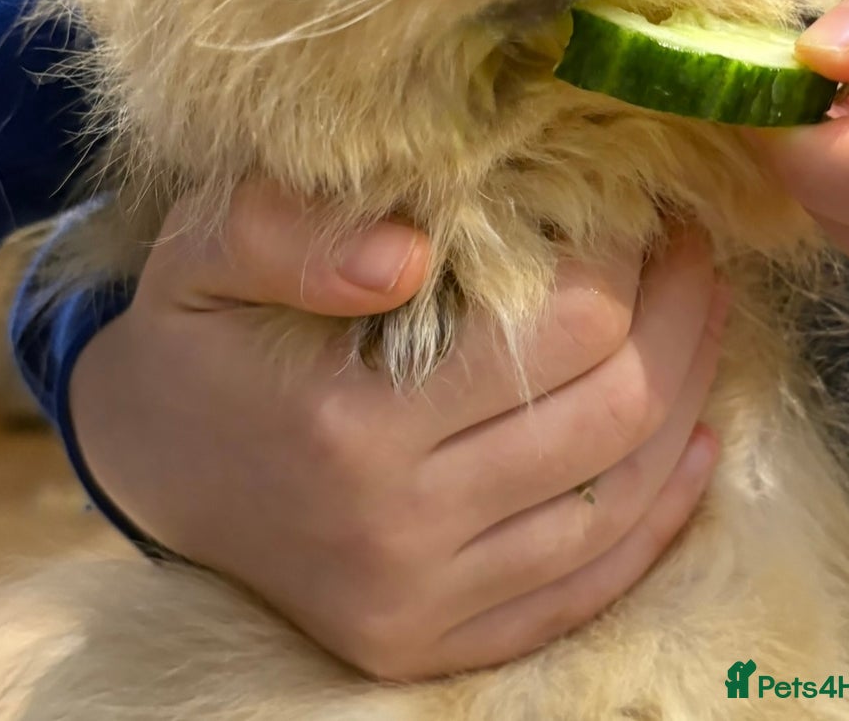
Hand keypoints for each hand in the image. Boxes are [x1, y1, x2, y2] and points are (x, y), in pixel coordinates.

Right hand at [69, 180, 724, 680]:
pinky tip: (694, 444)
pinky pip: (586, 587)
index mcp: (350, 424)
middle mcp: (399, 532)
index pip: (560, 334)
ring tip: (701, 316)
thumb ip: (286, 237)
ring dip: (686, 398)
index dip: (621, 261)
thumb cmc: (191, 341)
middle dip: (676, 317)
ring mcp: (424, 604)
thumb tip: (411, 251)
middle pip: (612, 416)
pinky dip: (659, 514)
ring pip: (618, 502)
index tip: (634, 206)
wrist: (146, 471)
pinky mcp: (433, 643)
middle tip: (688, 249)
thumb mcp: (201, 253)